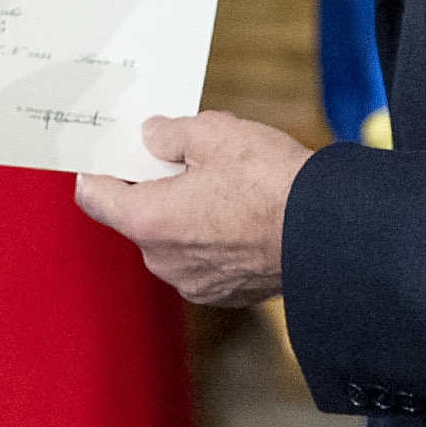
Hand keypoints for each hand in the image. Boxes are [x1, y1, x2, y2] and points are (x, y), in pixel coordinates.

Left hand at [74, 111, 310, 307]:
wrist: (330, 234)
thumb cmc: (270, 182)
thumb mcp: (213, 132)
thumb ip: (170, 133)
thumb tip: (152, 136)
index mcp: (148, 221)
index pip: (95, 196)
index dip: (101, 168)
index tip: (113, 152)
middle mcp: (163, 261)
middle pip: (138, 216)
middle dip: (155, 186)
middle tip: (184, 157)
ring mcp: (194, 283)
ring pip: (173, 238)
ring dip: (186, 212)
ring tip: (224, 183)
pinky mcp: (225, 294)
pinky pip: (203, 258)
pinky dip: (213, 236)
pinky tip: (243, 213)